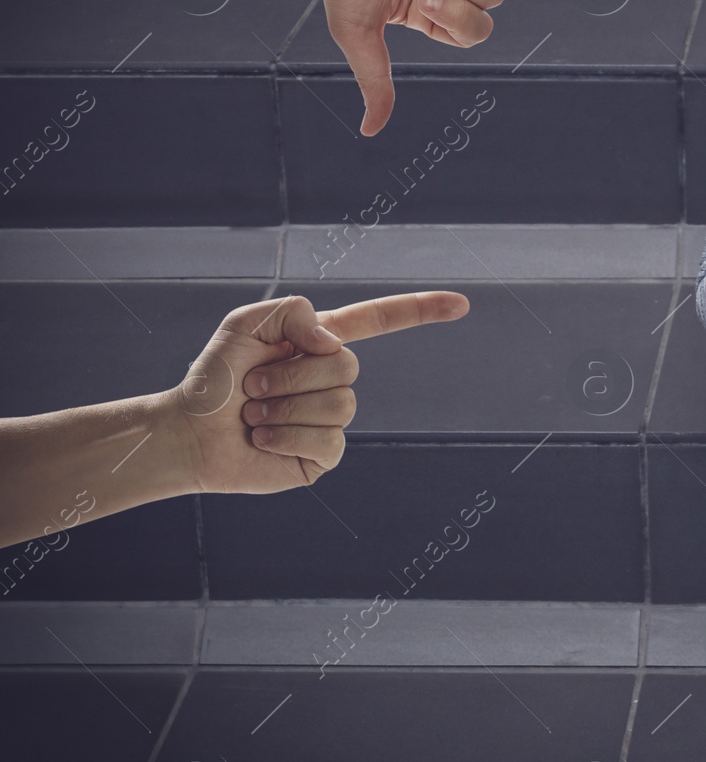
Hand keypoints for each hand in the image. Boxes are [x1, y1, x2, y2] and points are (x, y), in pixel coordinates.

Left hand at [162, 291, 468, 494]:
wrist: (188, 433)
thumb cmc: (213, 377)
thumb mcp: (246, 323)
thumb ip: (293, 310)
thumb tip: (332, 346)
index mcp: (321, 343)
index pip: (382, 321)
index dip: (422, 310)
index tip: (462, 304)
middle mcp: (332, 380)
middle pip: (348, 367)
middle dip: (294, 373)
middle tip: (255, 384)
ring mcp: (331, 419)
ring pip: (339, 405)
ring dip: (285, 407)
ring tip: (254, 414)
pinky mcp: (322, 456)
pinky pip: (328, 441)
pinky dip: (287, 437)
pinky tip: (262, 438)